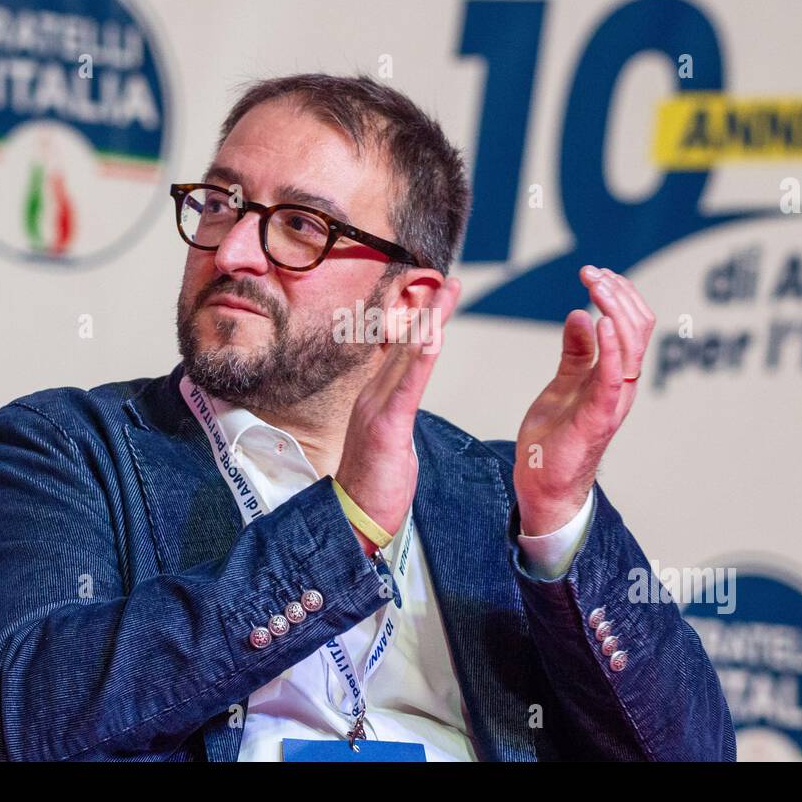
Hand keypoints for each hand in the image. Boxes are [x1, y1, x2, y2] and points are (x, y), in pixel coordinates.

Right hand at [336, 278, 461, 552]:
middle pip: (406, 345)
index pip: (403, 354)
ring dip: (430, 322)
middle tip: (450, 282)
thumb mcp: (389, 443)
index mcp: (378, 400)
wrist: (351, 519)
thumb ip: (395, 417)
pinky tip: (435, 336)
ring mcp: (377, 408)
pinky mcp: (386, 426)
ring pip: (407, 357)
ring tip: (447, 295)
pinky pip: (407, 386)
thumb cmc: (373, 487)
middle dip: (430, 311)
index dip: (422, 324)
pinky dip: (422, 358)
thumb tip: (404, 404)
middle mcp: (374, 396)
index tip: (439, 299)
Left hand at [514, 266, 654, 534]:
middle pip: (637, 329)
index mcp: (614, 376)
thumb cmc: (553, 439)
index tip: (596, 272)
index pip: (632, 326)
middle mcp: (621, 385)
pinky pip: (612, 376)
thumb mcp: (562, 385)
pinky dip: (610, 346)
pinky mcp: (598, 417)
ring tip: (595, 284)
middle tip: (590, 272)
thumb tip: (580, 315)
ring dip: (614, 308)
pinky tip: (600, 320)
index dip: (620, 295)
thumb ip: (575, 353)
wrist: (542, 483)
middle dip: (617, 294)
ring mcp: (613, 401)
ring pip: (630, 345)